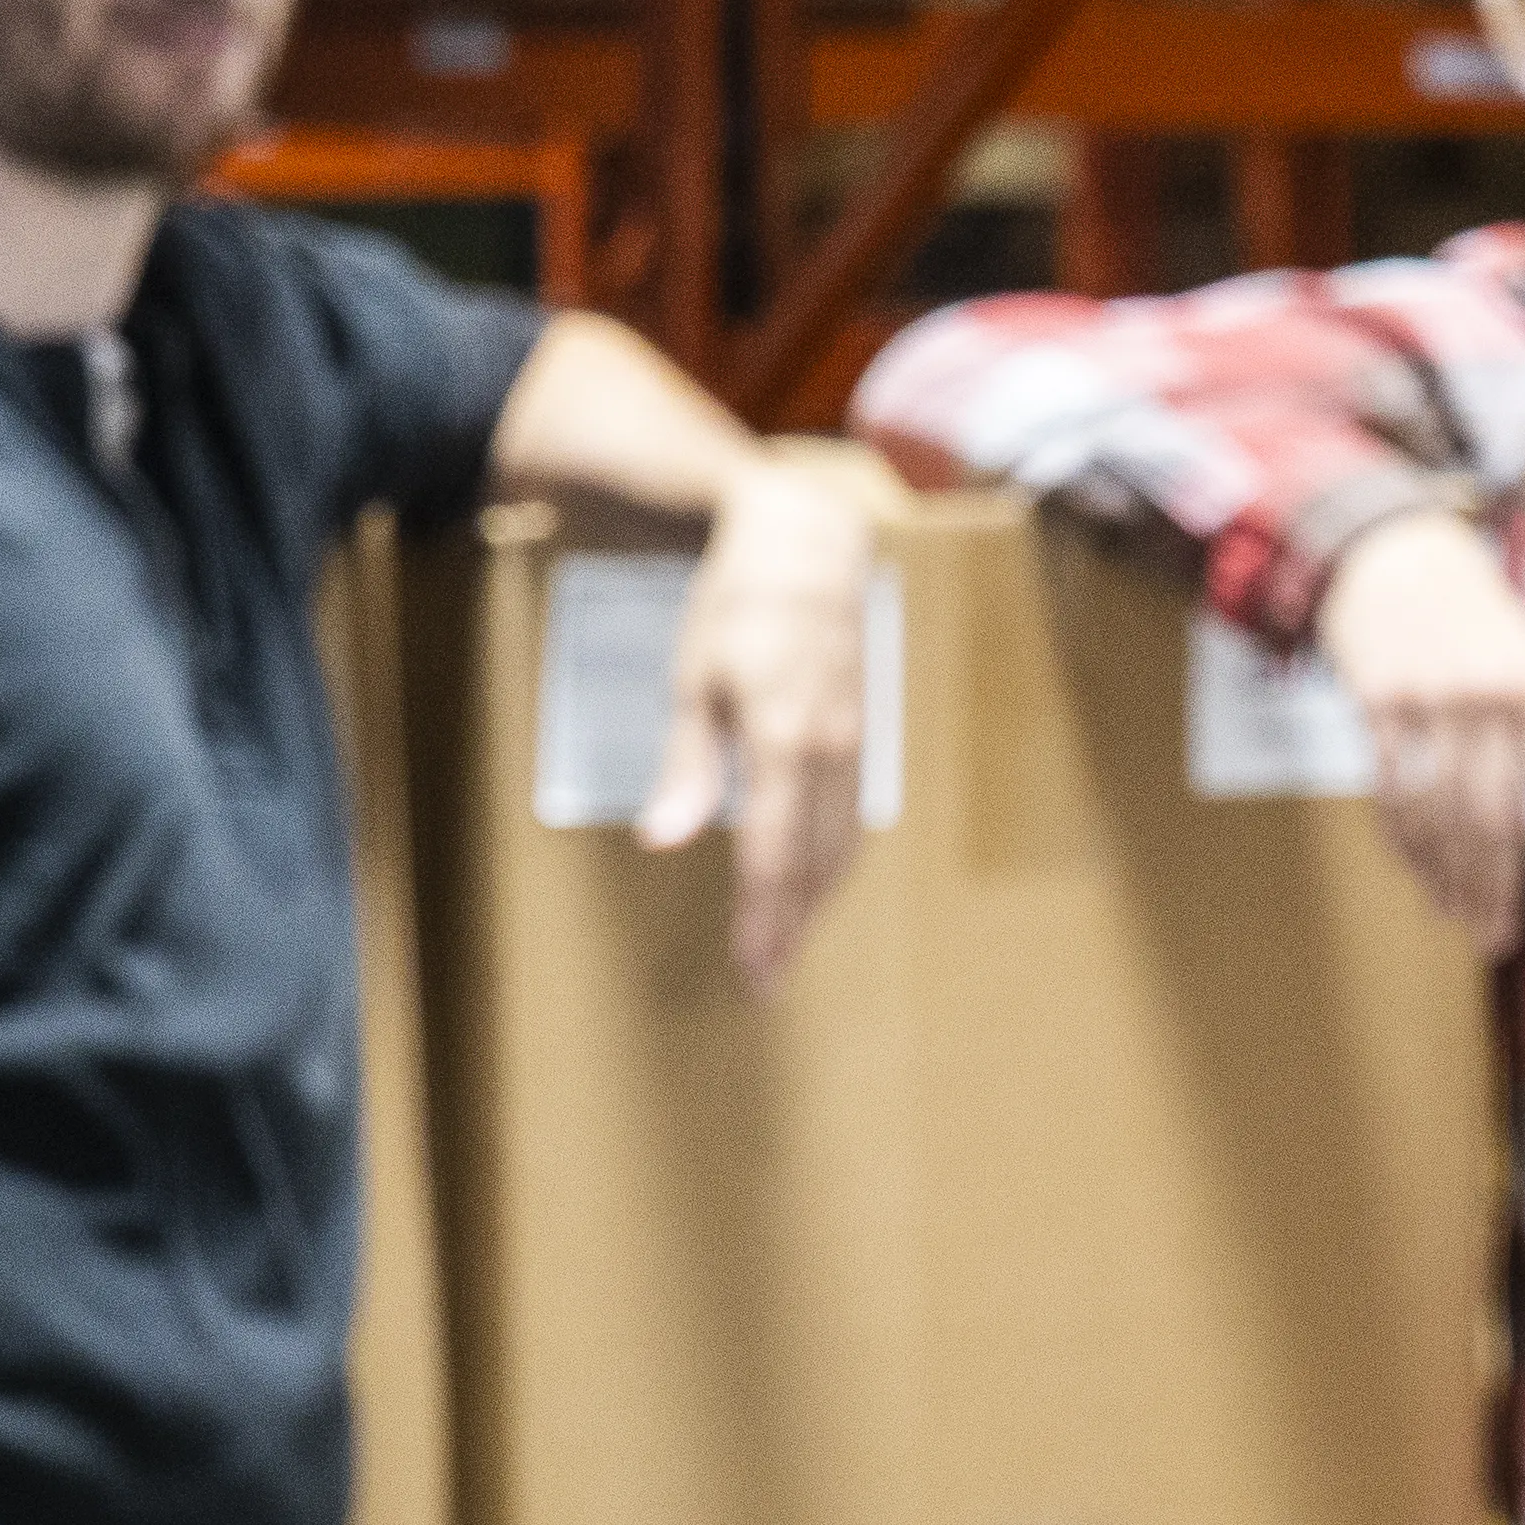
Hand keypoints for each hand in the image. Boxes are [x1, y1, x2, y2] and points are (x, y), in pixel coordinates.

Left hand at [638, 443, 892, 986]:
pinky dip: (833, 862)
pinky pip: (851, 817)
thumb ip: (687, 767)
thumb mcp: (694, 679)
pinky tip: (817, 881)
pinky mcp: (860, 735)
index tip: (752, 970)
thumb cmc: (738, 605)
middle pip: (812, 864)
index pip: (772, 855)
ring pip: (840, 846)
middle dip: (790, 928)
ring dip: (815, 902)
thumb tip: (664, 840)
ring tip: (789, 945)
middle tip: (766, 980)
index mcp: (782, 741)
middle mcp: (828, 752)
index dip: (761, 919)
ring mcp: (852, 745)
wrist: (810, 544)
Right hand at [1320, 504, 1524, 957]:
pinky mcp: (1379, 699)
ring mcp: (1433, 698)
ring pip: (1439, 813)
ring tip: (1453, 914)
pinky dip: (1402, 839)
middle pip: (1497, 819)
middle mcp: (1494, 697)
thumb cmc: (1478, 621)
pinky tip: (1414, 869)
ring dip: (1445, 876)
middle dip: (1497, 890)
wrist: (1395, 553)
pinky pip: (1390, 788)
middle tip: (1496, 939)